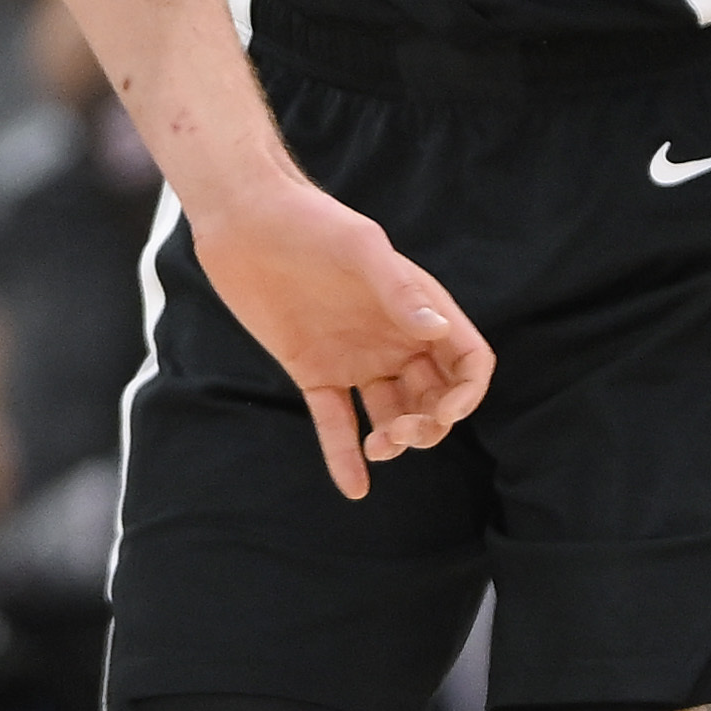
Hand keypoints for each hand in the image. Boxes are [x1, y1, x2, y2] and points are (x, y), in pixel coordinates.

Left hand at [186, 179, 493, 499]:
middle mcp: (393, 339)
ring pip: (391, 414)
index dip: (466, 393)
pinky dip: (344, 456)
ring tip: (380, 448)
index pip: (466, 361)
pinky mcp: (313, 371)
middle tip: (404, 433)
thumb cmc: (310, 222)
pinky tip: (355, 488)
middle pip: (434, 397)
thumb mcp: (359, 248)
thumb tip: (438, 328)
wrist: (245, 222)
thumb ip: (398, 289)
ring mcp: (355, 358)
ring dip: (396, 440)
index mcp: (417, 308)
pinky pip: (336, 422)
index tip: (445, 412)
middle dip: (431, 424)